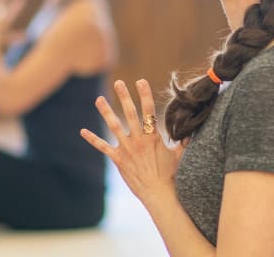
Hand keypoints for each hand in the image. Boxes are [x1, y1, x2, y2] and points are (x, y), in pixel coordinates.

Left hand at [81, 79, 183, 200]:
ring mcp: (127, 149)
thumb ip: (183, 142)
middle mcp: (139, 140)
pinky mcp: (118, 160)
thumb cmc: (171, 175)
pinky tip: (83, 131)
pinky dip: (92, 139)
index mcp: (153, 137)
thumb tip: (191, 133)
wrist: (159, 193)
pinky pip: (103, 147)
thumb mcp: (179, 156)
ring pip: (114, 126)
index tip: (140, 81)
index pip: (149, 111)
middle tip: (118, 83)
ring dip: (106, 112)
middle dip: (124, 97)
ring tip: (99, 99)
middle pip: (130, 113)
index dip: (145, 94)